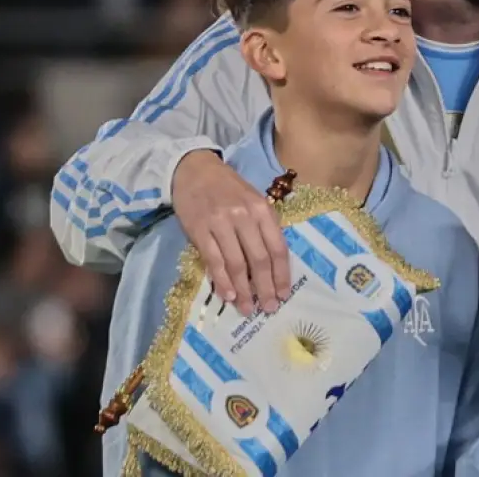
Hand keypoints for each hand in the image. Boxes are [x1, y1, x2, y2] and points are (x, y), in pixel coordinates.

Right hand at [171, 150, 290, 315]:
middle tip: (269, 308)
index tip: (284, 295)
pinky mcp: (199, 231)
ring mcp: (221, 224)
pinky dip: (222, 281)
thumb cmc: (228, 188)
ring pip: (236, 264)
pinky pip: (214, 261)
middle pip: (259, 260)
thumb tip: (272, 265)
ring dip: (243, 291)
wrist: (194, 170)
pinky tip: (228, 295)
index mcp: (263, 210)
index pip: (278, 248)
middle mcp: (244, 217)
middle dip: (265, 288)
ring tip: (248, 309)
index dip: (282, 275)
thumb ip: (263, 228)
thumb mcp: (254, 201)